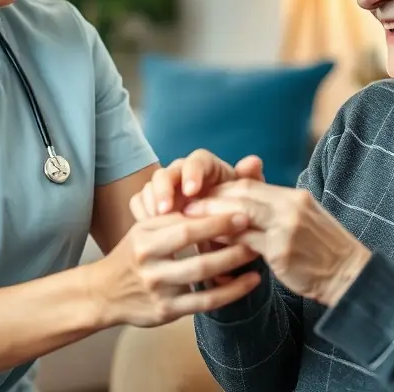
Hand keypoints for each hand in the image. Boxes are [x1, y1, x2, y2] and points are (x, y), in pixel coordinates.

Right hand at [93, 211, 260, 327]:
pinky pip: (205, 302)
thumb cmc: (132, 255)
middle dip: (228, 240)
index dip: (215, 219)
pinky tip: (250, 282)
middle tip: (254, 229)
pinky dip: (231, 292)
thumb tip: (210, 202)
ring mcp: (158, 289)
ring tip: (256, 252)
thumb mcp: (144, 230)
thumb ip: (172, 218)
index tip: (241, 210)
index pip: (184, 225)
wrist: (104, 293)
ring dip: (232, 263)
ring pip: (202, 276)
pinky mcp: (166, 311)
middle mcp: (149, 263)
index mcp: (145, 237)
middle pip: (194, 250)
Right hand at [129, 150, 264, 221]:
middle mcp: (181, 173)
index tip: (192, 191)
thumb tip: (254, 161)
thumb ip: (248, 182)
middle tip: (165, 209)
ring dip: (151, 203)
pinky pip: (139, 202)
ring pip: (149, 187)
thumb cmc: (230, 212)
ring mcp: (163, 188)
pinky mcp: (151, 204)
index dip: (192, 173)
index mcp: (205, 167)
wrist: (213, 233)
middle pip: (166, 172)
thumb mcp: (241, 200)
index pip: (196, 160)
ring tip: (155, 221)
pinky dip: (142, 212)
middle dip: (164, 190)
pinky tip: (148, 227)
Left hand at [183, 180, 371, 306]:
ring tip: (190, 221)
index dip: (222, 188)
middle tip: (187, 204)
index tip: (201, 194)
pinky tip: (210, 243)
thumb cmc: (324, 250)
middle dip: (212, 198)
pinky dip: (226, 240)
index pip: (250, 185)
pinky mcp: (281, 251)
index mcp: (294, 197)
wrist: (350, 274)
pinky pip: (246, 241)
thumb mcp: (304, 220)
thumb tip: (246, 207)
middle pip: (242, 195)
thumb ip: (277, 210)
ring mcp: (286, 228)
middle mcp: (290, 207)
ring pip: (240, 215)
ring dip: (213, 217)